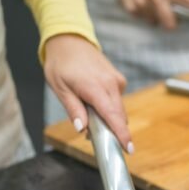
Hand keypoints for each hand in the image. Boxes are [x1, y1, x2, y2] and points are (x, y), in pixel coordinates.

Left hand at [44, 34, 132, 151]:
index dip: (121, 134)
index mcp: (94, 87)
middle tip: (98, 138)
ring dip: (109, 119)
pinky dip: (109, 108)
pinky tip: (94, 102)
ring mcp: (116, 81)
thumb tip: (82, 129)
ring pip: (118, 110)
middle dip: (112, 131)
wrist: (70, 40)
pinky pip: (117, 101)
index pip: (112, 116)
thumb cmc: (61, 63)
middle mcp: (110, 84)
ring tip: (89, 115)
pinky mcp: (118, 80)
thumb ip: (74, 109)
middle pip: (119, 116)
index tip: (128, 149)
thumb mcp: (60, 88)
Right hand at [83, 0, 188, 28]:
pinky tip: (140, 2)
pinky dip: (144, 14)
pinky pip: (143, 20)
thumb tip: (186, 11)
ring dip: (155, 16)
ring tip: (149, 2)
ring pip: (155, 22)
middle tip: (167, 13)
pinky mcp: (132, 9)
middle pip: (170, 23)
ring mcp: (143, 3)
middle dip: (171, 23)